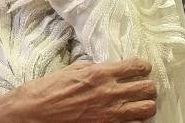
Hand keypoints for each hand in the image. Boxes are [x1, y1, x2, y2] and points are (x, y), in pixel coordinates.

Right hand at [0, 59, 156, 121]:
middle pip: (148, 88)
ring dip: (145, 104)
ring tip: (138, 102)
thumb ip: (93, 68)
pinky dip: (134, 120)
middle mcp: (110, 92)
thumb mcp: (72, 69)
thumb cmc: (49, 88)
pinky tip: (127, 116)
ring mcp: (111, 113)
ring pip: (148, 109)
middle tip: (141, 86)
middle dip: (147, 86)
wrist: (36, 111)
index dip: (143, 67)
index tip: (142, 68)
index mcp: (100, 73)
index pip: (136, 67)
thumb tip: (106, 68)